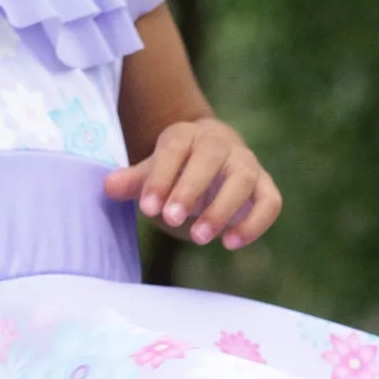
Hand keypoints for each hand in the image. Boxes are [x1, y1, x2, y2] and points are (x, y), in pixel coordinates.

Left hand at [105, 116, 281, 249]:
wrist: (209, 162)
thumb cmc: (175, 171)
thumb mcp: (150, 173)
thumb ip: (133, 181)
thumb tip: (108, 186)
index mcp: (187, 135)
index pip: (175, 148)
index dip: (162, 177)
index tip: (148, 208)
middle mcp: (221, 145)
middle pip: (211, 159)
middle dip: (191, 189)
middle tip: (171, 220)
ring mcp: (246, 164)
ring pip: (243, 180)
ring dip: (222, 209)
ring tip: (199, 237)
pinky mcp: (265, 187)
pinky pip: (270, 202)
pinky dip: (255, 223)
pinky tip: (230, 243)